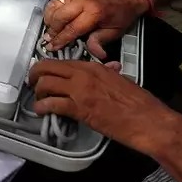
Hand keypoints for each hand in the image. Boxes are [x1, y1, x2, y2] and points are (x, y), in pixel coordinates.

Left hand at [30, 59, 178, 153]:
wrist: (148, 120)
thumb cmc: (139, 103)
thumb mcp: (121, 80)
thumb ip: (109, 73)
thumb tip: (108, 69)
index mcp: (94, 66)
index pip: (62, 61)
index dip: (47, 68)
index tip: (43, 75)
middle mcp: (83, 74)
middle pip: (46, 68)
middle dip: (34, 76)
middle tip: (33, 85)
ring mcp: (80, 91)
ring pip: (45, 84)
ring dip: (38, 93)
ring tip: (39, 101)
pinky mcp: (79, 109)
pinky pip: (52, 104)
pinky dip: (42, 108)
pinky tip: (41, 112)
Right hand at [42, 0, 147, 54]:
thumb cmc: (121, 12)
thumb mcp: (115, 31)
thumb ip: (100, 41)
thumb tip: (94, 53)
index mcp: (94, 11)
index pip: (71, 28)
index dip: (60, 40)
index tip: (53, 47)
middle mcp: (82, 0)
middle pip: (58, 17)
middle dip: (52, 31)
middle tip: (49, 41)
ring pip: (53, 6)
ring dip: (49, 20)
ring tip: (50, 31)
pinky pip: (55, 0)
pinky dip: (50, 10)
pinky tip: (52, 19)